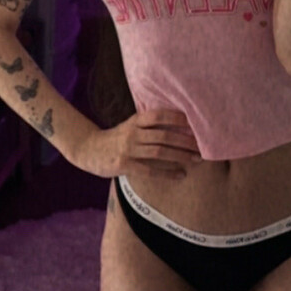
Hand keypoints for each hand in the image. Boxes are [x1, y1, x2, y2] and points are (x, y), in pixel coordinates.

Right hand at [73, 109, 201, 178]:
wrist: (88, 149)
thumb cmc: (115, 138)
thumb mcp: (130, 126)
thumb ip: (149, 124)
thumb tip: (179, 122)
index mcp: (135, 121)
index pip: (159, 115)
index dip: (178, 118)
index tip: (197, 123)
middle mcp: (132, 133)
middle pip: (164, 135)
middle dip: (185, 140)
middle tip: (202, 146)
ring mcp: (128, 149)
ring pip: (159, 151)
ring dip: (180, 155)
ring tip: (197, 159)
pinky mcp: (124, 165)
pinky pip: (150, 170)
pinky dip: (168, 173)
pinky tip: (181, 175)